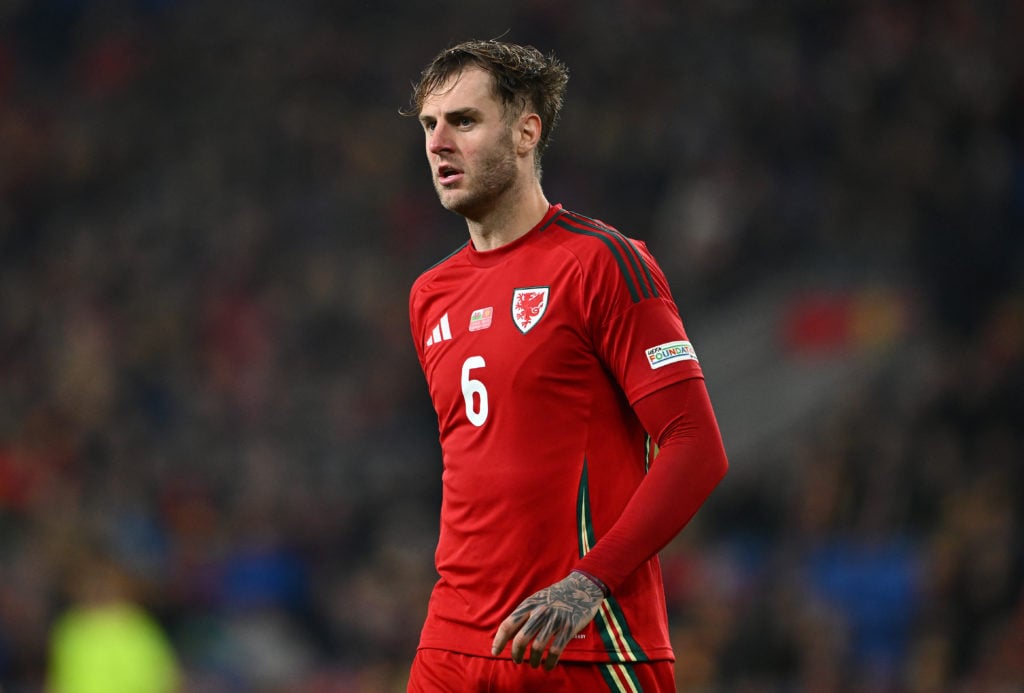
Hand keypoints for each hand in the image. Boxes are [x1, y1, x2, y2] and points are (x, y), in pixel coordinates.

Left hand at [491, 571, 605, 670]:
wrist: (581, 587)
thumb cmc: (555, 596)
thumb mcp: (536, 599)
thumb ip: (522, 615)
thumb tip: (507, 636)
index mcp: (529, 604)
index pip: (508, 624)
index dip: (499, 640)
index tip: (495, 652)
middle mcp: (540, 611)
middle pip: (521, 638)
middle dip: (516, 654)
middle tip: (516, 660)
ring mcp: (555, 619)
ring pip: (537, 646)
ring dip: (532, 660)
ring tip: (533, 664)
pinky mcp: (569, 627)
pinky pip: (555, 650)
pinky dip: (549, 662)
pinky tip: (548, 666)